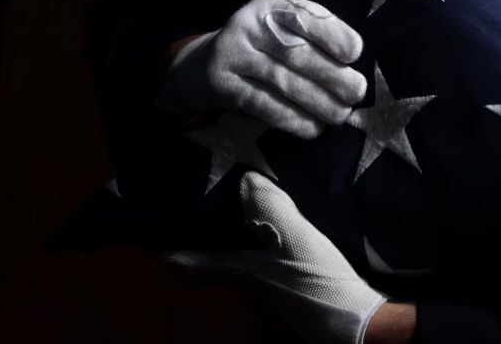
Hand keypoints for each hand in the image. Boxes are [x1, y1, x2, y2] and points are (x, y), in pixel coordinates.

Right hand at [155, 0, 366, 137]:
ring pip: (282, 81)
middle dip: (332, 75)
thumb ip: (312, 35)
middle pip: (296, 52)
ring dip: (317, 102)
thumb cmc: (260, 45)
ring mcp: (232, 54)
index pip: (304, 16)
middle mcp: (249, 24)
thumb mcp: (281, 27)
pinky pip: (263, 104)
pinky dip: (292, 118)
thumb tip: (351, 64)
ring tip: (340, 115)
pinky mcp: (222, 85)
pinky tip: (312, 128)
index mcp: (270, 5)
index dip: (332, 34)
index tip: (355, 53)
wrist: (201, 64)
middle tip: (356, 92)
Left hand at [160, 172, 392, 343]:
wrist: (355, 321)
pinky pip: (262, 260)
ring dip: (228, 238)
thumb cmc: (319, 282)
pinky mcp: (291, 286)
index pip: (188, 262)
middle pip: (209, 261)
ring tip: (233, 208)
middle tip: (193, 211)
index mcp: (239, 270)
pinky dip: (258, 242)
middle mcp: (248, 281)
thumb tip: (244, 179)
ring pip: (236, 260)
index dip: (164, 250)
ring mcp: (270, 287)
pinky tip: (275, 228)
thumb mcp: (294, 238)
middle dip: (196, 239)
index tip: (145, 234)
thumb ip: (269, 208)